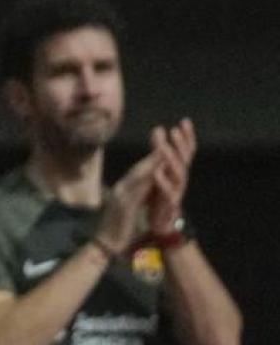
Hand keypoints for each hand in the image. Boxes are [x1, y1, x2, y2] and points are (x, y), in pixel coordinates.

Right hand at [94, 151, 157, 254]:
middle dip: (155, 150)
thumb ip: (136, 197)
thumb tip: (146, 188)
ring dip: (152, 160)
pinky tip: (156, 170)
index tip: (167, 143)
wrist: (103, 247)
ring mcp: (121, 195)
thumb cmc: (116, 231)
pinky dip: (147, 178)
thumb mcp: (129, 210)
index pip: (142, 169)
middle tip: (168, 134)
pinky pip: (137, 189)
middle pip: (141, 166)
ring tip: (166, 147)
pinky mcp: (123, 205)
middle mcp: (122, 188)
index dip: (154, 155)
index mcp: (125, 189)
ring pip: (139, 174)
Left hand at [146, 119, 194, 237]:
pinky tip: (156, 172)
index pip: (186, 151)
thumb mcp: (159, 170)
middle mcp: (180, 179)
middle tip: (174, 131)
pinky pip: (167, 192)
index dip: (187, 137)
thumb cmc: (160, 194)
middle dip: (180, 145)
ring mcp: (176, 191)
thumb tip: (158, 129)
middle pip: (183, 160)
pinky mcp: (168, 204)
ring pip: (178, 174)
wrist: (160, 222)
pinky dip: (163, 182)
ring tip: (163, 147)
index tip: (185, 121)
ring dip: (171, 160)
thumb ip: (159, 152)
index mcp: (178, 171)